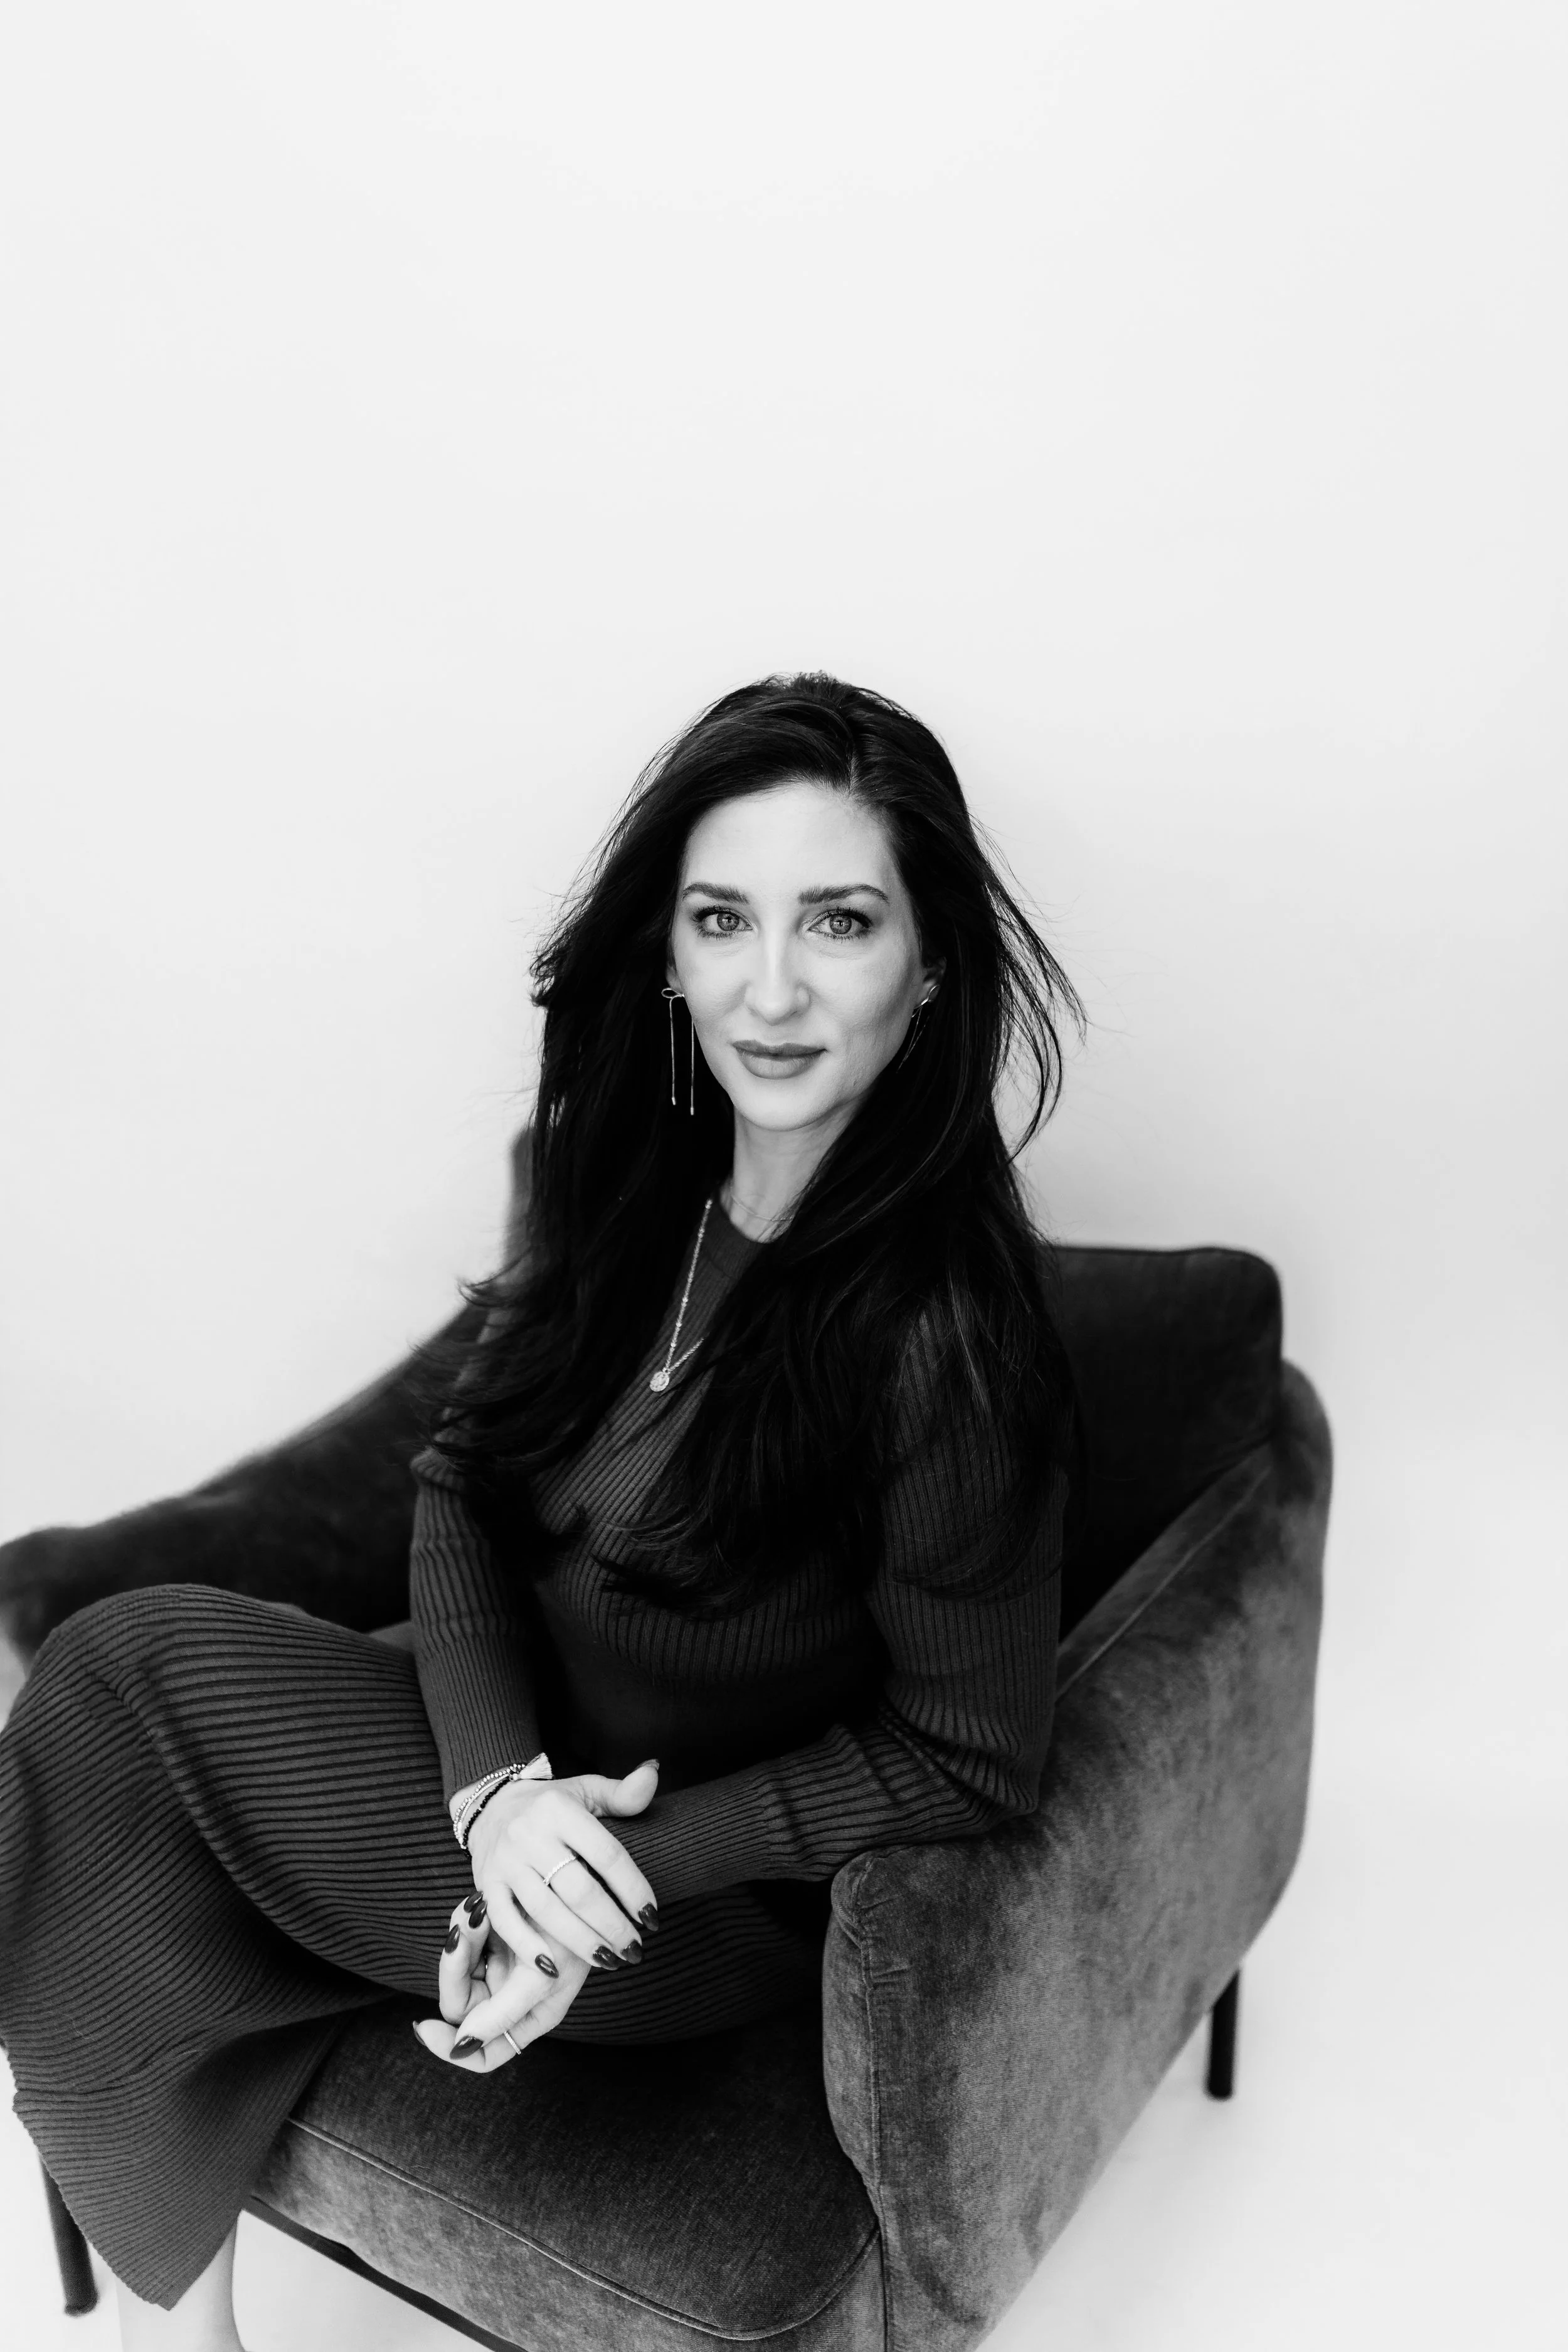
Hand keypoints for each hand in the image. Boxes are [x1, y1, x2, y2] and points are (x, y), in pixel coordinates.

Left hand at [414, 1890, 589, 2071]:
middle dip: (454, 1970)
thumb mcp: (541, 1978)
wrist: (576, 1880)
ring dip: (460, 1939)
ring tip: (477, 1908)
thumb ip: (502, 2015)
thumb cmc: (572, 1935)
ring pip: (457, 1968)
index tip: (425, 2026)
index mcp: (525, 2019)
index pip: (484, 2053)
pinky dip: (464, 1923)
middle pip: (460, 2005)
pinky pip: (463, 1939)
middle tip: (461, 1934)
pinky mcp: (491, 1937)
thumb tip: (462, 2046)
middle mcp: (508, 1998)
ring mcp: (498, 1965)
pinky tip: (478, 1904)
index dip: (451, 2048)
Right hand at [466, 1760, 660, 1973]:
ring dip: (581, 1943)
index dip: (633, 1889)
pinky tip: (553, 1969)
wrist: (490, 1804)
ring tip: (609, 1961)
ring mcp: (505, 1862)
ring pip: (547, 1912)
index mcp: (560, 1810)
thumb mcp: (586, 1789)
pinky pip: (506, 1922)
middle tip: (635, 1951)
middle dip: (612, 1926)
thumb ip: (622, 1792)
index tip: (652, 1917)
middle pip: (580, 1890)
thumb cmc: (551, 1803)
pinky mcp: (485, 1885)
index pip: (607, 1855)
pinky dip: (528, 1948)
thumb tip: (654, 1771)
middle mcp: (530, 1835)